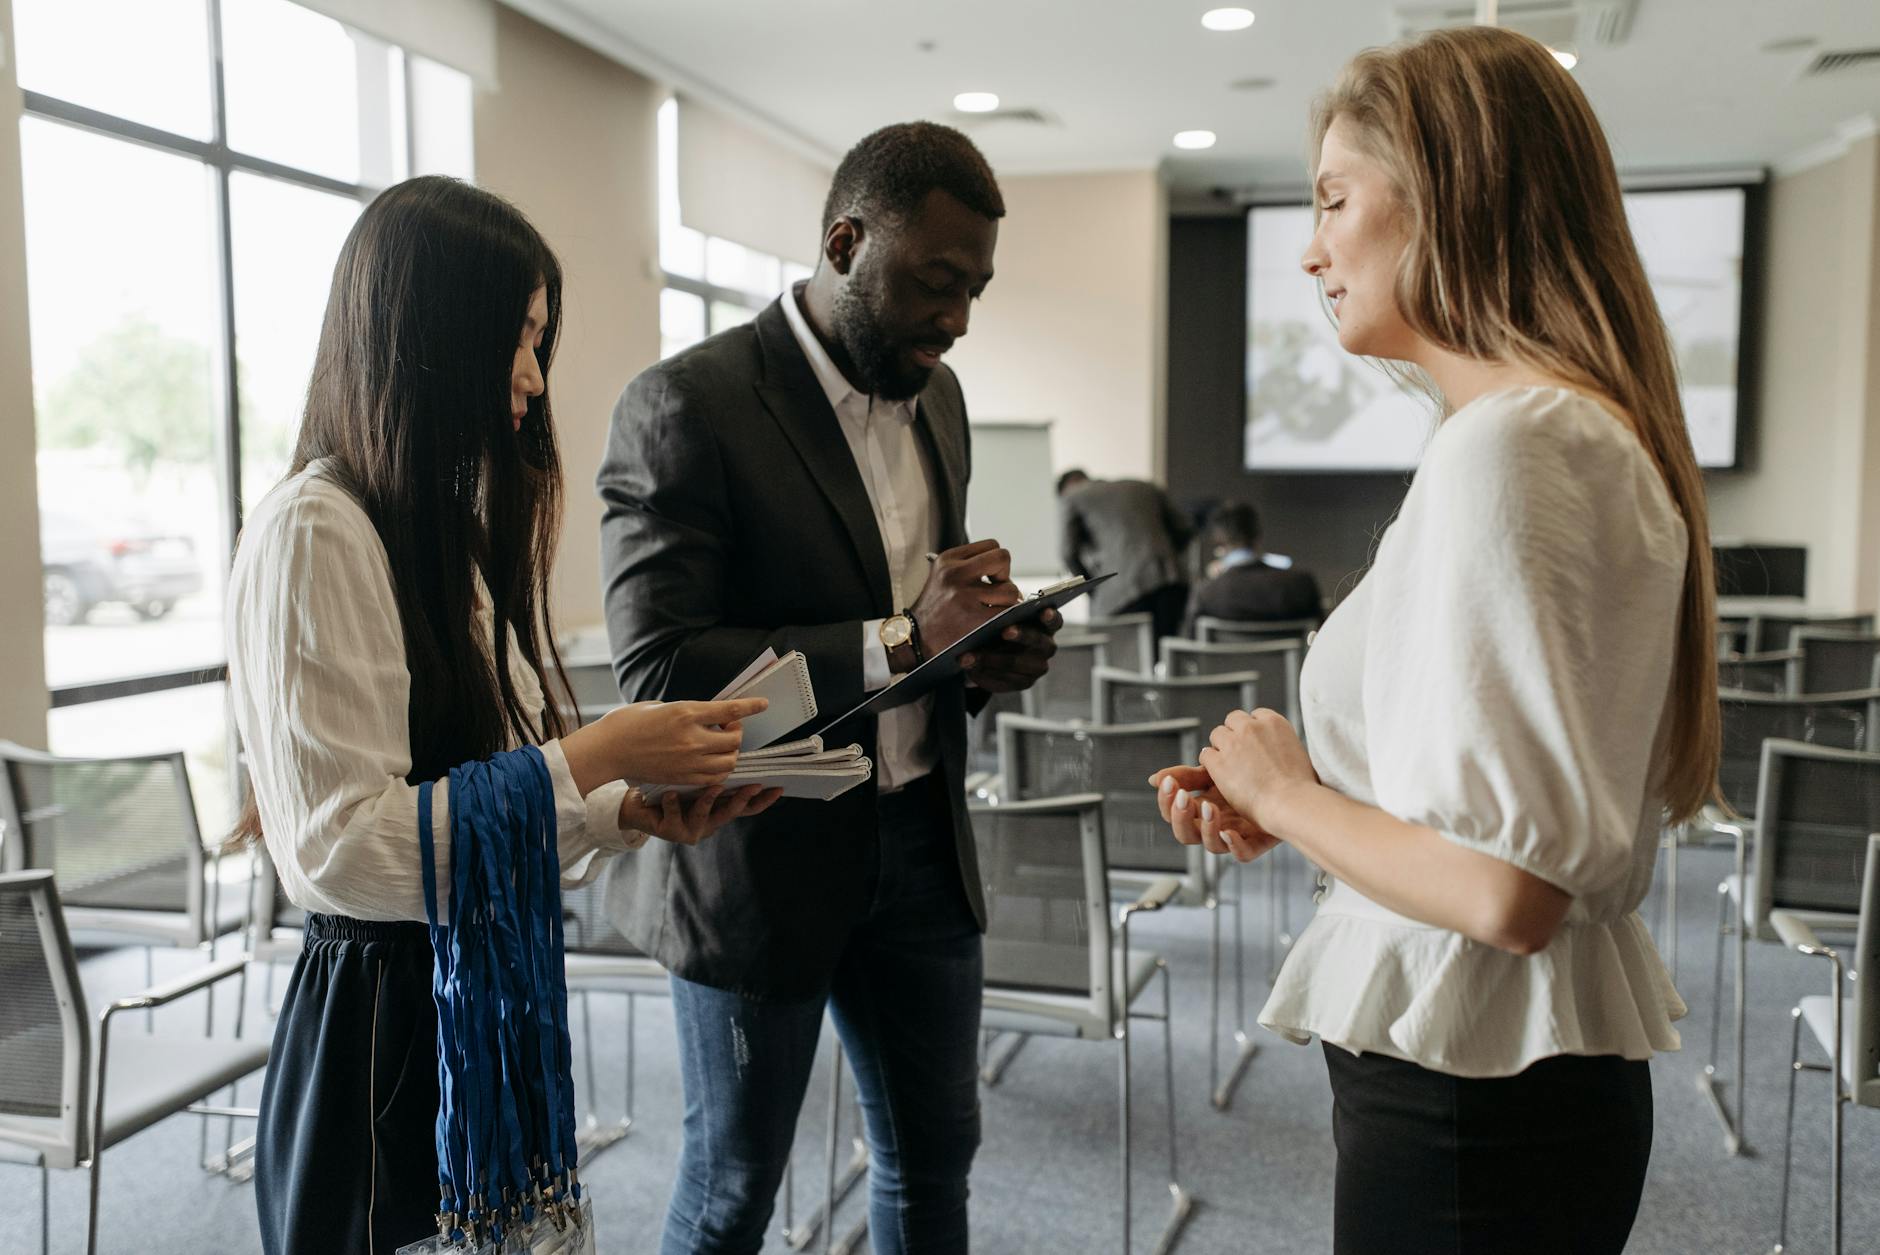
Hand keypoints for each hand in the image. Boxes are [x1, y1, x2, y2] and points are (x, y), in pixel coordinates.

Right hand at [591, 698, 767, 786]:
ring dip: (731, 754)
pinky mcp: (683, 778)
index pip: (730, 710)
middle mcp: (692, 738)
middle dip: (737, 734)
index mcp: (686, 713)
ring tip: (721, 747)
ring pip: (728, 762)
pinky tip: (713, 763)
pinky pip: (714, 778)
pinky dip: (720, 771)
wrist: (607, 750)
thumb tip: (708, 717)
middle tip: (729, 728)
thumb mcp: (660, 706)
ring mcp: (688, 761)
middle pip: (734, 740)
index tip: (763, 704)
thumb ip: (687, 712)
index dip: (750, 706)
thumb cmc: (629, 723)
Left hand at [620, 783, 783, 845]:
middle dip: (742, 799)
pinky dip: (672, 805)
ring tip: (712, 787)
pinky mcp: (669, 830)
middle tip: (752, 786)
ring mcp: (690, 828)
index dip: (763, 799)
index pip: (746, 805)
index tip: (779, 788)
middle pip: (731, 812)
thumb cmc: (667, 784)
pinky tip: (670, 794)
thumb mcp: (695, 776)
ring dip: (708, 801)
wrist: (635, 803)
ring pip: (704, 816)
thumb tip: (735, 737)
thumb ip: (714, 767)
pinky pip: (672, 816)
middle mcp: (708, 821)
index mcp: (717, 807)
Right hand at [905, 539, 1021, 668]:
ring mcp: (964, 596)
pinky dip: (1006, 620)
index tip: (988, 579)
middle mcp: (954, 573)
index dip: (995, 563)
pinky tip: (993, 624)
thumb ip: (968, 566)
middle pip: (1003, 558)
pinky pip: (1007, 613)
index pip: (991, 545)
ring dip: (1007, 603)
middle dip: (1005, 577)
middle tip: (996, 593)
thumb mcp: (941, 577)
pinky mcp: (973, 619)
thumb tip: (1004, 569)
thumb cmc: (934, 611)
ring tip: (992, 611)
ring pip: (1010, 590)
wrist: (914, 641)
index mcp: (947, 560)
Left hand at [960, 607, 1061, 692]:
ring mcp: (1037, 668)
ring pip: (1015, 663)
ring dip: (991, 659)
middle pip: (1037, 642)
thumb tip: (995, 613)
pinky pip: (1004, 680)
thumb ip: (1003, 611)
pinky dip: (984, 673)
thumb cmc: (1001, 623)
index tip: (1044, 611)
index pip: (1054, 620)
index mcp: (1047, 625)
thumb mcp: (1003, 614)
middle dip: (1021, 635)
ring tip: (969, 655)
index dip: (1050, 616)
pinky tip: (969, 667)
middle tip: (1005, 630)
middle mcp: (1047, 647)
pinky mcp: (1023, 682)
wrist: (992, 649)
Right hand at [1147, 764, 1279, 861]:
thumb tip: (1154, 779)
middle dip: (1180, 818)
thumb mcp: (1215, 772)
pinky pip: (1244, 854)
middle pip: (1186, 834)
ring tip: (1211, 808)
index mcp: (1199, 810)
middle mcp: (1214, 826)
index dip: (1166, 802)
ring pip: (1212, 846)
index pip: (1172, 813)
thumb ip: (1187, 776)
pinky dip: (1235, 846)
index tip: (1170, 783)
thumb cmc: (1248, 778)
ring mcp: (1235, 835)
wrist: (1288, 783)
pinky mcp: (1258, 842)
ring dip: (1207, 829)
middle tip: (1184, 798)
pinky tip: (1231, 832)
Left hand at [1194, 709, 1319, 836]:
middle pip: (1233, 720)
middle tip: (1239, 755)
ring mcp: (1233, 743)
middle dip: (1235, 735)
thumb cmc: (1299, 788)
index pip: (1255, 715)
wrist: (1290, 803)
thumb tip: (1273, 749)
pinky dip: (1211, 765)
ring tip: (1230, 767)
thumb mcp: (1298, 753)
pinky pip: (1205, 755)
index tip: (1255, 744)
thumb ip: (1281, 743)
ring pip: (1217, 734)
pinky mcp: (1219, 761)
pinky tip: (1220, 777)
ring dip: (1221, 748)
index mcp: (1274, 722)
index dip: (1253, 730)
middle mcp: (1252, 727)